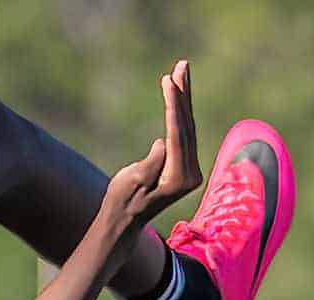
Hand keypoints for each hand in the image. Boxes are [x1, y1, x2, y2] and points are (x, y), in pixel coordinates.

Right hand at [103, 59, 200, 231]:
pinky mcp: (184, 166)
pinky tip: (179, 94)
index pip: (179, 133)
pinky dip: (180, 112)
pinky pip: (184, 133)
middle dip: (183, 94)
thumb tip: (162, 144)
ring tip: (180, 70)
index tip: (168, 80)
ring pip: (188, 126)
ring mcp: (190, 171)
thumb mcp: (132, 181)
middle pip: (187, 126)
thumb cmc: (122, 201)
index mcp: (179, 178)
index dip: (174, 105)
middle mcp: (191, 174)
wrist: (123, 221)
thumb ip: (151, 163)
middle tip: (181, 64)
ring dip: (184, 98)